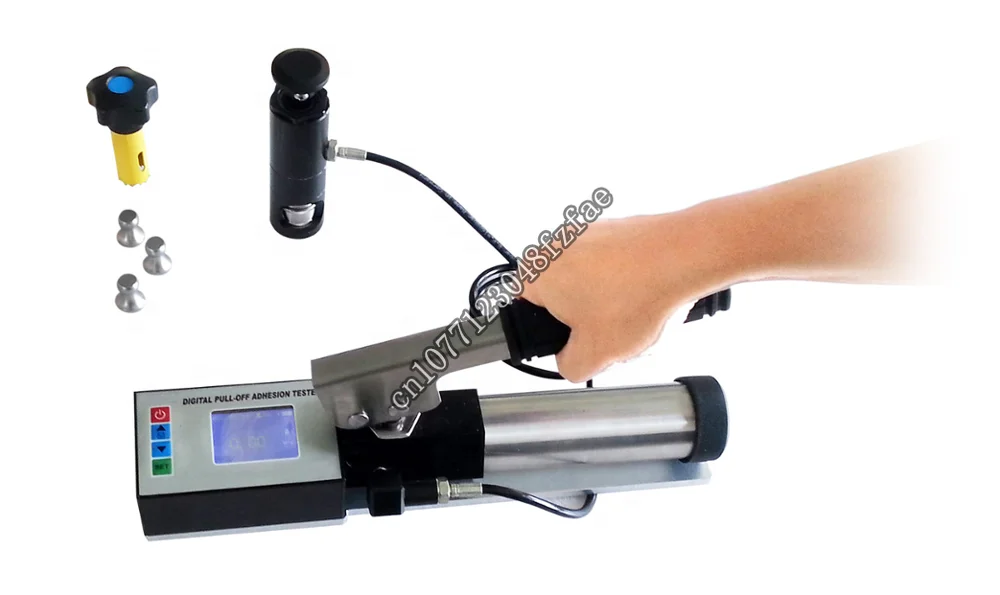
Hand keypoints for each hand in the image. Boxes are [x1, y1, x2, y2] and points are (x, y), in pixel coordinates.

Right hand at [519, 211, 728, 382]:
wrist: (683, 257)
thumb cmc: (637, 294)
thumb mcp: (595, 355)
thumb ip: (569, 367)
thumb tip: (570, 363)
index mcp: (538, 271)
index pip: (519, 303)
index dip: (542, 328)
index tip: (562, 339)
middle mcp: (557, 244)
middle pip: (559, 293)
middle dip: (582, 317)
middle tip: (603, 335)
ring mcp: (589, 231)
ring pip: (589, 279)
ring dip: (607, 302)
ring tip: (633, 319)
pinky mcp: (619, 228)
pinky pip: (614, 264)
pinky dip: (628, 282)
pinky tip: (648, 299)